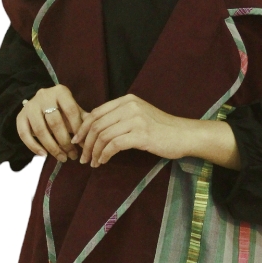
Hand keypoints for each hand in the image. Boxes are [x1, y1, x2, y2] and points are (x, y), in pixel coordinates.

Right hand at [16, 85, 86, 162]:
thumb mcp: (74, 110)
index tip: (82, 144)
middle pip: (55, 122)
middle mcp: (44, 96)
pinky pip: (24, 134)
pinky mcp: (20, 116)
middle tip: (73, 155)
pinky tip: (44, 155)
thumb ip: (83, 120)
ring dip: (52, 147)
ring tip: (62, 158)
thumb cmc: (62, 109)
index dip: (77, 128)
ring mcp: (30, 106)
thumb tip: (94, 135)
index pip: (71, 111)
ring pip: (40, 130)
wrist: (40, 103)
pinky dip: (34, 147)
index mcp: (60, 92)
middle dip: (65, 142)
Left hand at [72, 94, 190, 167]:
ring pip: (103, 136)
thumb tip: (94, 130)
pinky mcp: (141, 134)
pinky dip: (105, 155)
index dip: (83, 128)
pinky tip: (103, 161)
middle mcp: (129, 106)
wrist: (184, 134)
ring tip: (92, 162)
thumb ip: (119, 118)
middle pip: (97, 125)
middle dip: (86, 143)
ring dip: (94, 152)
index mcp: (127, 100)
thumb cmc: (161, 128)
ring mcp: (135, 120)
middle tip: (82, 157)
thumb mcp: (138, 116)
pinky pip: (114, 145)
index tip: (77, 141)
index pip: (96, 112)